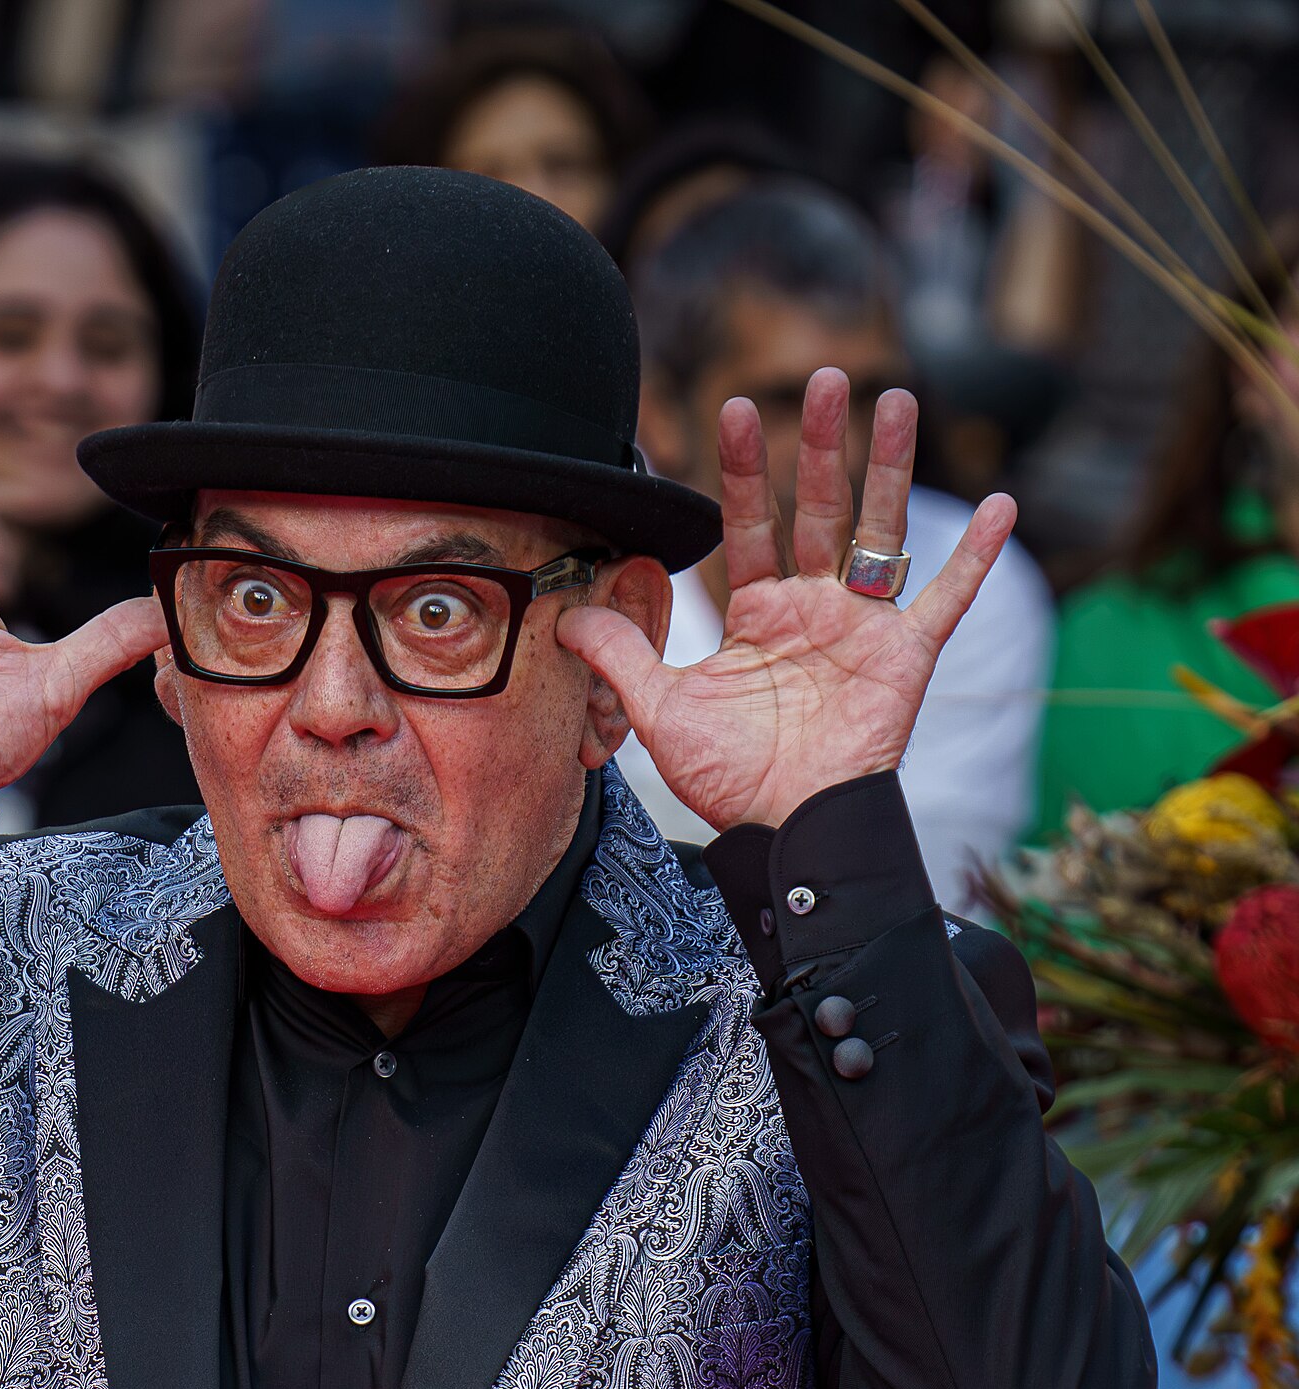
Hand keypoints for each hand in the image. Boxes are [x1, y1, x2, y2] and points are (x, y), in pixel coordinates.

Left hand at [558, 373, 1015, 831]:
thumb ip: (621, 656)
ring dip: (891, 467)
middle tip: (825, 377)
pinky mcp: (904, 657)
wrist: (785, 831)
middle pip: (818, 508)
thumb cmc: (730, 780)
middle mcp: (812, 608)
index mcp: (756, 615)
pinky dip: (975, 557)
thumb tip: (565, 613)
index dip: (743, 470)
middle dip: (821, 444)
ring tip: (895, 401)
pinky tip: (1003, 507)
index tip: (731, 408)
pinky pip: (946, 599)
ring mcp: (861, 628)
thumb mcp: (661, 713)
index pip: (749, 524)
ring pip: (881, 531)